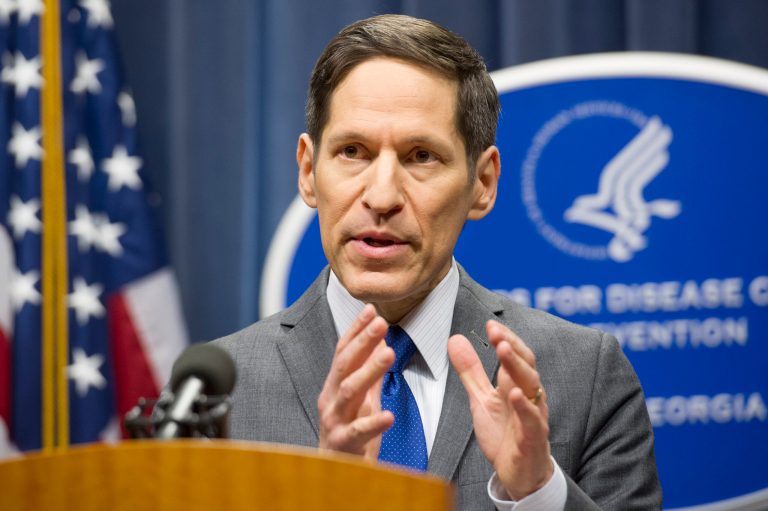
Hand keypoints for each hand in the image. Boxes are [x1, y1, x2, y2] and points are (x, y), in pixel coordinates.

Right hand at [317, 304, 394, 459]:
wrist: (337, 473)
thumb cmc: (351, 434)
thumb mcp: (362, 399)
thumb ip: (371, 374)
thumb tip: (382, 343)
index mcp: (334, 385)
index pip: (344, 352)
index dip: (356, 330)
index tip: (371, 310)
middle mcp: (331, 398)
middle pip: (345, 365)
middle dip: (362, 341)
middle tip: (381, 322)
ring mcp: (334, 420)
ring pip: (350, 391)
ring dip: (369, 370)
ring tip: (388, 354)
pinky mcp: (342, 443)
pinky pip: (358, 431)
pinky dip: (373, 422)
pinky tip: (389, 415)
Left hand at [447, 320, 552, 499]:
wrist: (519, 473)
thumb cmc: (504, 434)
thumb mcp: (482, 399)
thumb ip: (471, 371)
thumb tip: (455, 338)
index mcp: (515, 385)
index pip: (516, 356)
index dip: (505, 339)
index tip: (490, 325)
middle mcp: (528, 396)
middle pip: (525, 366)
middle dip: (511, 347)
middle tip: (496, 333)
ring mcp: (532, 417)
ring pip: (531, 387)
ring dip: (517, 367)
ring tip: (503, 351)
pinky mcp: (532, 439)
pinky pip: (532, 420)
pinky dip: (524, 406)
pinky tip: (513, 394)